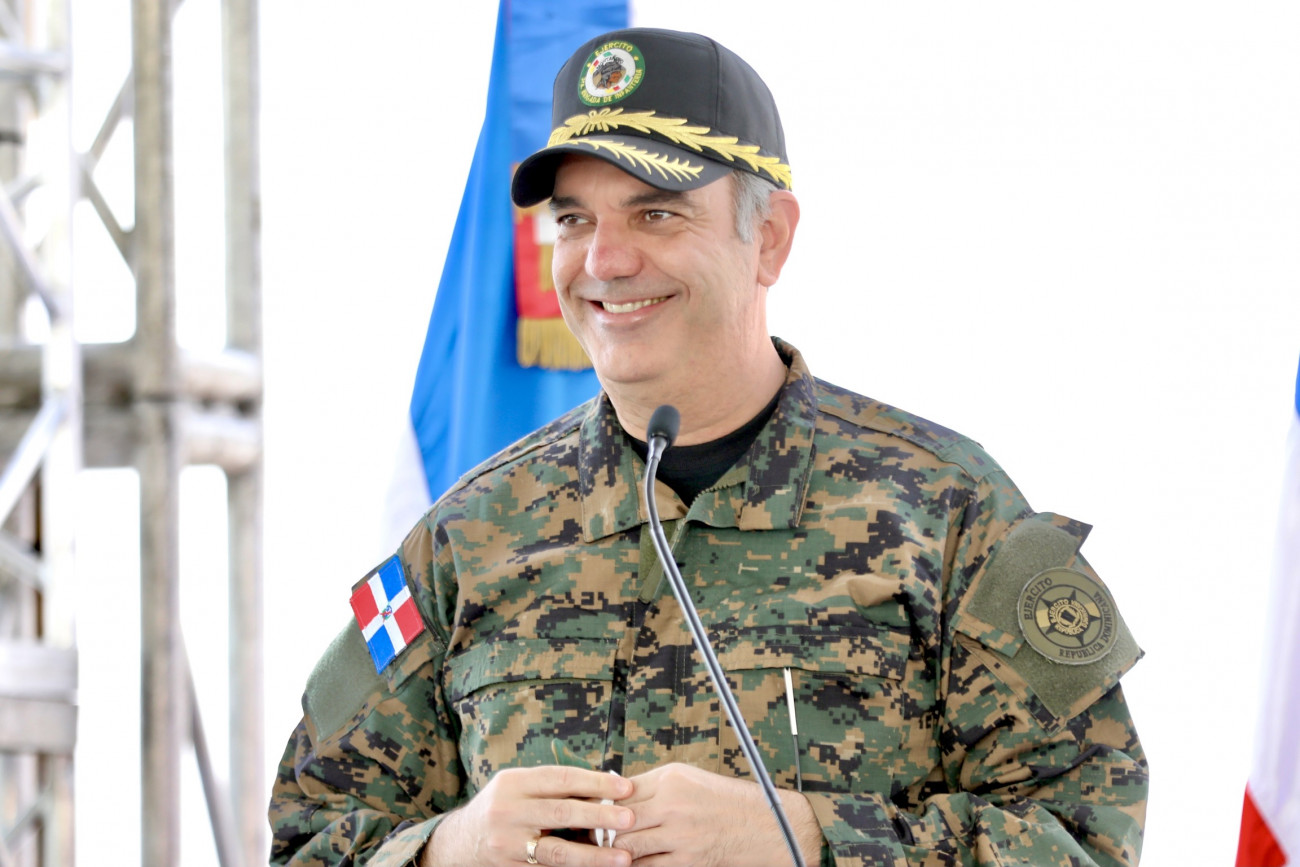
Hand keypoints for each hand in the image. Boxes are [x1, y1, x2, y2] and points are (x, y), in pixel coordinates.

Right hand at [425, 765, 634, 866]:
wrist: (461, 841)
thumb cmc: (504, 807)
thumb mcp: (519, 787)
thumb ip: (553, 786)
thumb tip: (604, 790)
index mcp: (513, 782)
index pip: (561, 778)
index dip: (595, 782)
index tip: (625, 787)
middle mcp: (507, 811)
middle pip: (561, 812)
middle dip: (599, 816)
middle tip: (630, 818)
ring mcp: (508, 843)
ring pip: (557, 851)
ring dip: (594, 855)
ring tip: (622, 857)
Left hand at [613, 764, 821, 866]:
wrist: (759, 825)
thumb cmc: (721, 799)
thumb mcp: (687, 778)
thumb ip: (652, 785)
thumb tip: (616, 793)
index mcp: (671, 779)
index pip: (620, 790)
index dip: (603, 802)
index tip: (595, 809)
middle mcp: (672, 804)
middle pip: (619, 819)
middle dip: (603, 828)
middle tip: (594, 833)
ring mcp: (679, 835)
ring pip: (627, 845)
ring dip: (617, 849)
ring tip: (611, 850)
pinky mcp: (685, 860)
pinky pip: (646, 866)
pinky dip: (634, 864)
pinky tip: (632, 861)